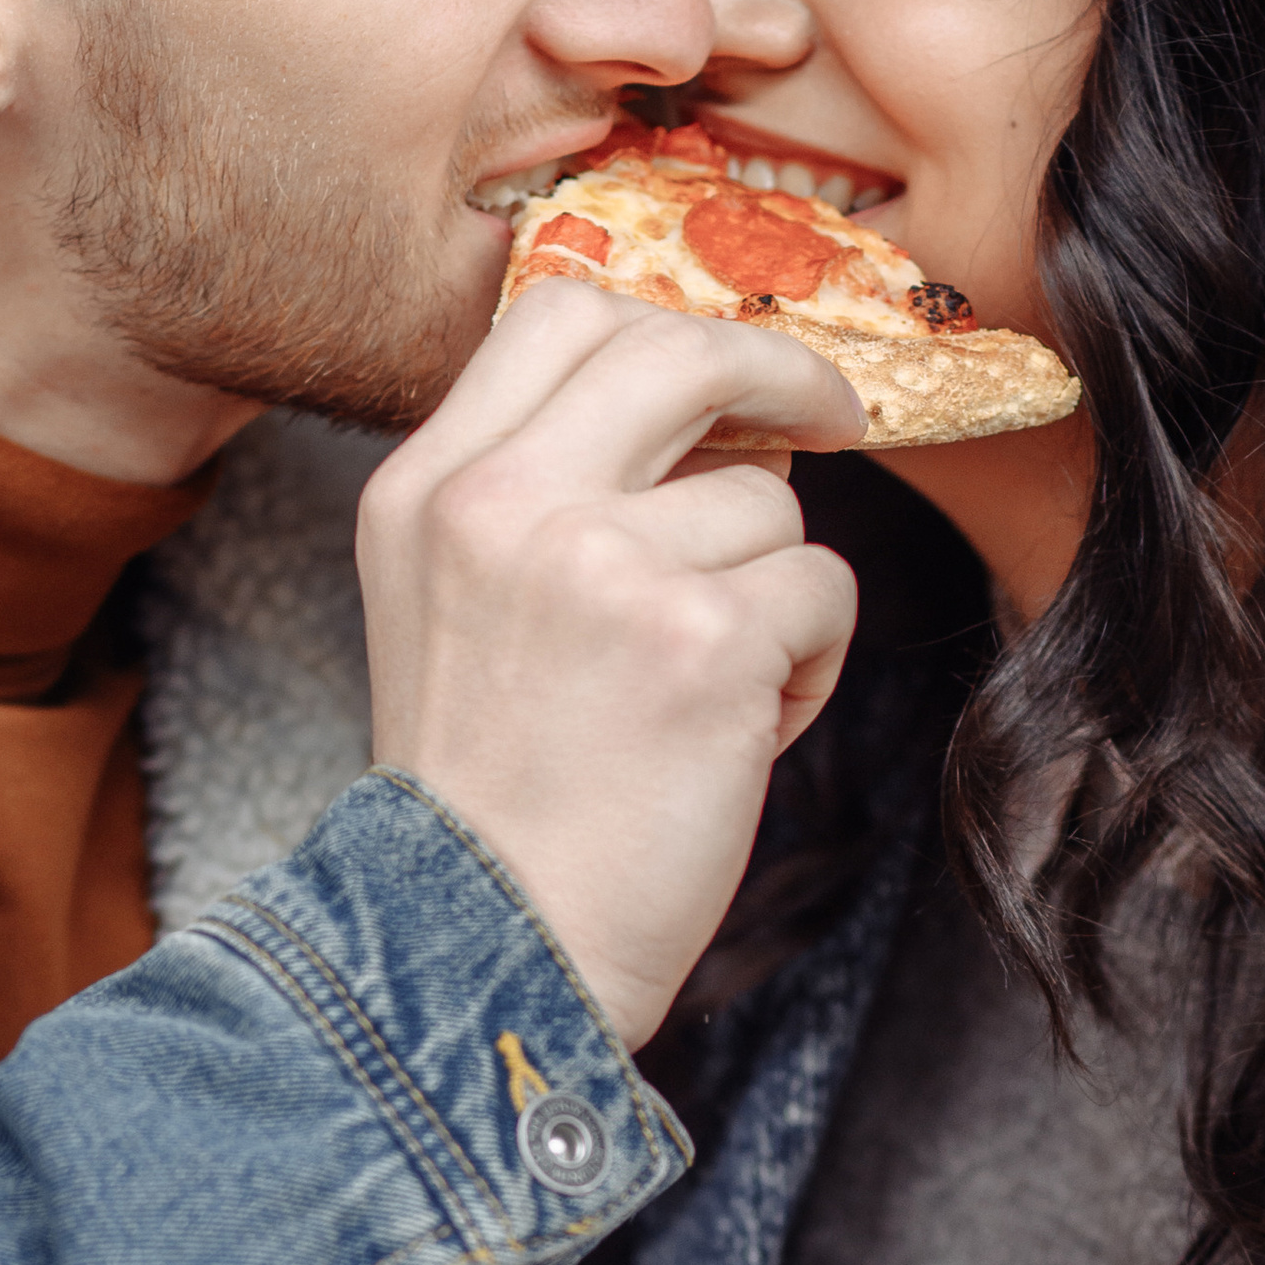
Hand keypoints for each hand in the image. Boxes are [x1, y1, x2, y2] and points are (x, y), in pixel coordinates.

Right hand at [357, 282, 864, 1046]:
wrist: (486, 951)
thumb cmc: (497, 805)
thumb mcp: (453, 611)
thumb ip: (542, 497)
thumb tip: (715, 418)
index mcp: (431, 489)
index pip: (559, 313)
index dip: (667, 329)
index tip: (729, 377)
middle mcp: (505, 504)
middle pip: (682, 352)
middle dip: (783, 373)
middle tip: (834, 417)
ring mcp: (605, 564)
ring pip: (772, 504)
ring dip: (775, 597)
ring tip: (708, 699)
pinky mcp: (705, 641)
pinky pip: (820, 591)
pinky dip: (808, 669)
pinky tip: (738, 739)